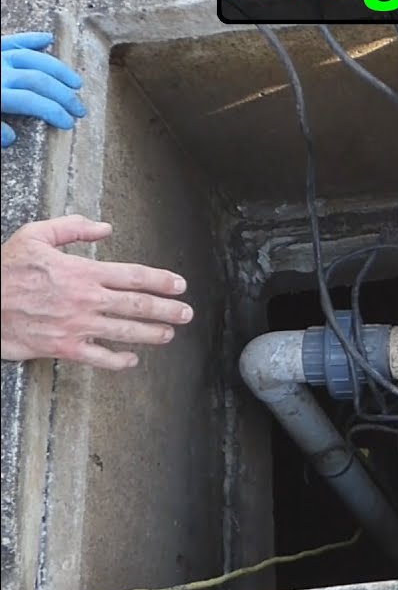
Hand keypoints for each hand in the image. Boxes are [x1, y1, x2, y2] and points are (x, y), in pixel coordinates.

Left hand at [1, 32, 85, 147]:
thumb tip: (12, 136)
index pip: (33, 102)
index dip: (55, 113)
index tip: (69, 124)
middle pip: (40, 80)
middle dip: (64, 95)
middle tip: (79, 109)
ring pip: (34, 58)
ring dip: (58, 69)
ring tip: (75, 83)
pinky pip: (13, 40)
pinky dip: (31, 38)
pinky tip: (48, 39)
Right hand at [1, 215, 192, 369]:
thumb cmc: (4, 269)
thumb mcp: (34, 236)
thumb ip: (72, 228)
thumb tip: (105, 229)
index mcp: (82, 271)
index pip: (134, 276)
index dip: (161, 281)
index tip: (180, 285)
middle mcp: (86, 299)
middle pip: (138, 305)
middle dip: (167, 309)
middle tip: (187, 313)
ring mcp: (77, 326)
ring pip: (126, 332)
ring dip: (152, 333)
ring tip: (169, 334)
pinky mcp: (64, 347)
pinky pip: (99, 358)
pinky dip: (119, 361)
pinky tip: (131, 359)